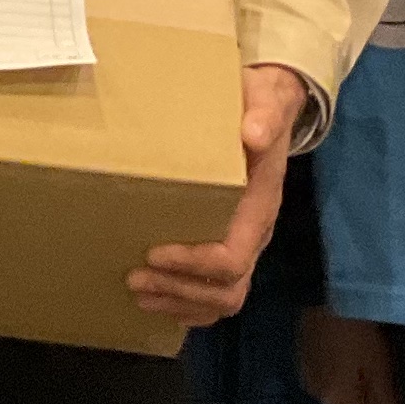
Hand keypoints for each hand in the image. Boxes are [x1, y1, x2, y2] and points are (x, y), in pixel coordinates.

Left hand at [133, 64, 308, 323]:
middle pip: (226, 291)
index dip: (194, 264)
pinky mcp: (227, 244)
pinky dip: (185, 303)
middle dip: (179, 290)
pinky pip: (214, 292)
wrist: (270, 110)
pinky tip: (156, 298)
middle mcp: (253, 234)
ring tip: (138, 293)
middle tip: (134, 278)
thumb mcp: (264, 100)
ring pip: (220, 299)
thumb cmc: (259, 107)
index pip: (232, 258)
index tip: (154, 252)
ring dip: (178, 302)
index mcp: (259, 207)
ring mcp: (242, 243)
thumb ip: (263, 113)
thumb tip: (254, 133)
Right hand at [298, 308, 398, 403]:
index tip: (391, 381)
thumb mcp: (379, 368)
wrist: (325, 295)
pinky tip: (344, 350)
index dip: (384, 403)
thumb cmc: (359, 333)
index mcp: (337, 400)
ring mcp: (306, 376)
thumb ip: (384, 403)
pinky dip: (337, 368)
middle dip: (366, 393)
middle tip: (379, 366)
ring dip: (351, 381)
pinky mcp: (302, 358)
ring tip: (362, 356)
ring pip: (337, 389)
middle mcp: (317, 395)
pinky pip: (326, 375)